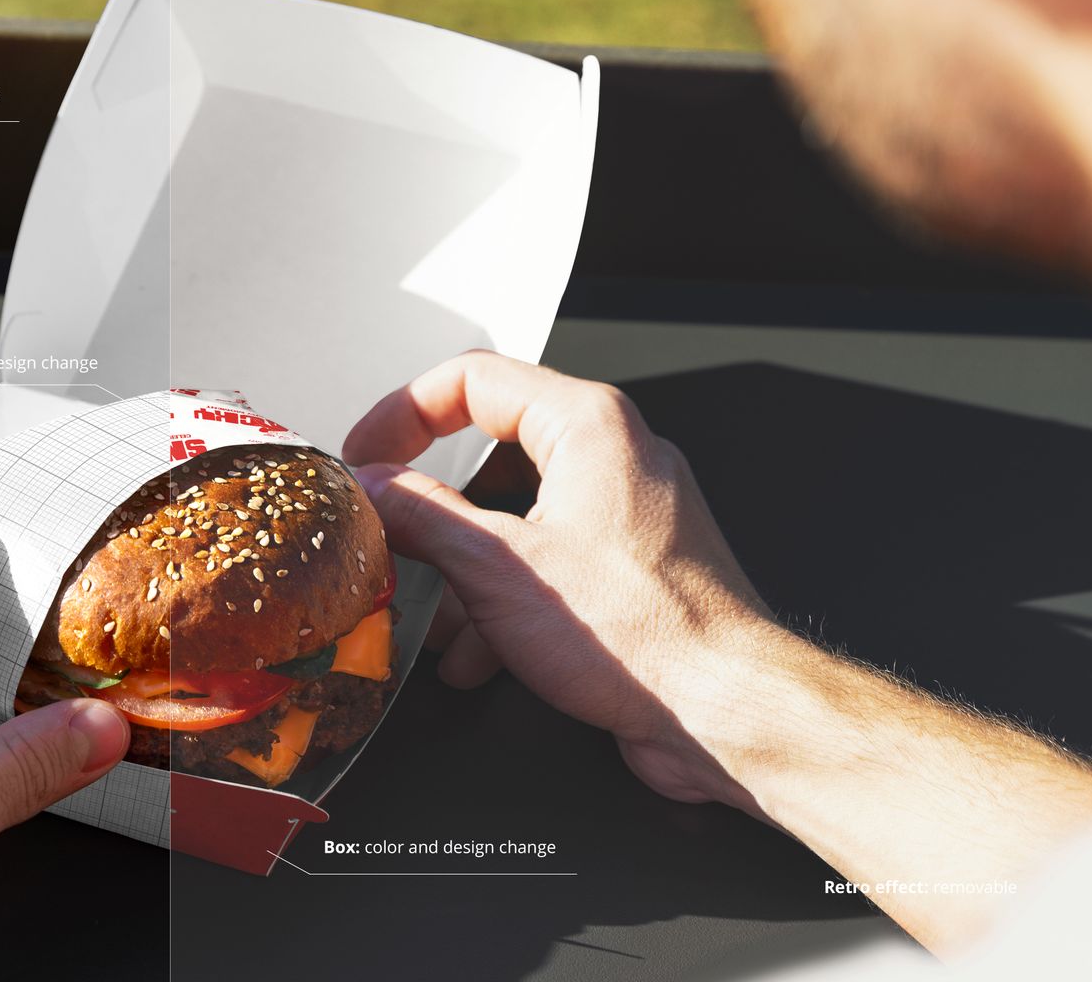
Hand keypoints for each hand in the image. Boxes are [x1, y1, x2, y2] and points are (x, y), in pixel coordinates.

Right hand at [346, 351, 1091, 954]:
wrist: (725, 711)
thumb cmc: (646, 633)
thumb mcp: (497, 566)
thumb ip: (420, 516)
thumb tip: (372, 487)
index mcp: (587, 425)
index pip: (470, 380)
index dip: (401, 414)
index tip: (366, 456)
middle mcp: (615, 456)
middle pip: (488, 455)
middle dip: (431, 511)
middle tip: (387, 530)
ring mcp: (627, 515)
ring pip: (515, 519)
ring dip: (462, 571)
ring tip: (430, 619)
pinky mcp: (632, 571)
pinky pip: (547, 565)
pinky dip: (502, 603)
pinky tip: (476, 658)